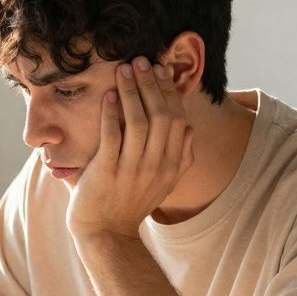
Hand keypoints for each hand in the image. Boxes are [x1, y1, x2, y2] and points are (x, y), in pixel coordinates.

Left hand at [65, 56, 193, 241]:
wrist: (106, 234)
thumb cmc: (130, 205)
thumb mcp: (164, 184)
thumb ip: (180, 158)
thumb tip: (190, 129)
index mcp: (171, 165)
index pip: (177, 119)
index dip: (169, 92)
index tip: (162, 71)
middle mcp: (156, 165)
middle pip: (161, 116)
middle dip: (152, 84)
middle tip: (142, 61)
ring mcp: (132, 168)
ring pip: (138, 121)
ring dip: (131, 92)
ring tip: (125, 70)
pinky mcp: (107, 171)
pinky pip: (112, 136)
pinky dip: (111, 113)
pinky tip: (108, 96)